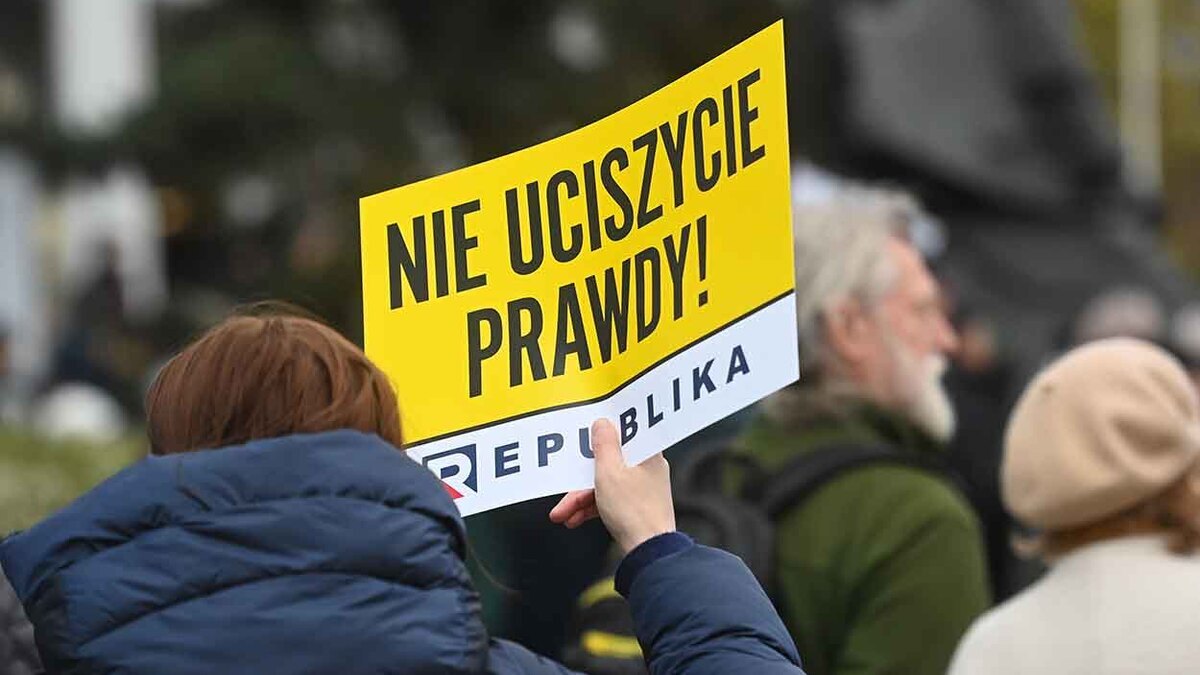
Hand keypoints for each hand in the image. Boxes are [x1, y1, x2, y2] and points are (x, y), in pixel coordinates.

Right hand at [549, 418, 675, 552]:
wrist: (648, 552)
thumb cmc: (635, 512)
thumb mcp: (609, 472)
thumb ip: (604, 445)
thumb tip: (603, 424)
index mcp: (648, 454)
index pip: (626, 432)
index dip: (605, 432)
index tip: (587, 435)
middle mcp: (648, 468)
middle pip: (610, 462)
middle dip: (582, 478)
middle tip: (564, 486)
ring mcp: (643, 489)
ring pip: (607, 483)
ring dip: (581, 498)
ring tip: (562, 513)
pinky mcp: (637, 508)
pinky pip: (610, 500)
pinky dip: (592, 508)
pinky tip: (575, 518)